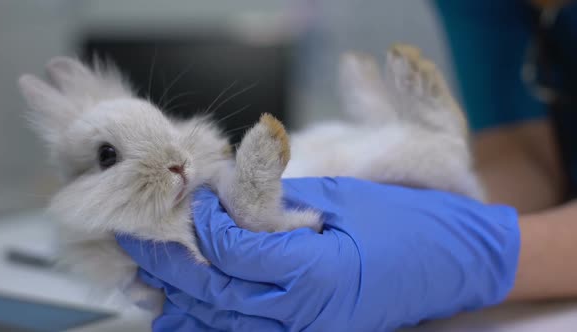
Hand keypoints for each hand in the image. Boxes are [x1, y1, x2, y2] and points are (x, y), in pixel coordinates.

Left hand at [117, 177, 519, 330]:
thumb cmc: (404, 222)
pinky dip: (212, 325)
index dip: (204, 225)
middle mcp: (304, 316)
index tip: (191, 200)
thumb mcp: (340, 198)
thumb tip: (227, 197)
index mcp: (315, 273)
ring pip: (222, 328)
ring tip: (146, 275)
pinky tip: (187, 310)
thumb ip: (278, 201)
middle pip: (214, 294)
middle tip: (136, 239)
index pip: (232, 252)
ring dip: (180, 301)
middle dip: (169, 265)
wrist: (451, 262)